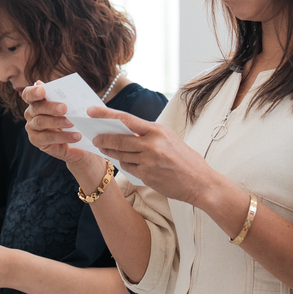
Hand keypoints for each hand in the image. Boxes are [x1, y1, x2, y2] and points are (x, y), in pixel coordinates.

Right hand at [21, 82, 106, 178]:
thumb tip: (63, 90)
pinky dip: (62, 139)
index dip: (33, 92)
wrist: (74, 138)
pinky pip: (48, 139)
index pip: (29, 94)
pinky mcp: (37, 141)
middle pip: (36, 108)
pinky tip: (75, 138)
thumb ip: (62, 97)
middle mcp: (31, 114)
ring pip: (41, 123)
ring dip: (58, 123)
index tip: (42, 91)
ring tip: (73, 124)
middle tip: (64, 108)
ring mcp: (32, 128)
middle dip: (50, 108)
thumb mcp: (67, 106)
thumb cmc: (69, 116)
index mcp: (36, 102)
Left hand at [86, 107, 221, 205]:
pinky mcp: (146, 175)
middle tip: (95, 137)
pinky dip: (123, 164)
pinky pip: (128, 168)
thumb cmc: (185, 159)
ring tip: (104, 148)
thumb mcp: (169, 138)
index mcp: (157, 130)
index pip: (126, 119)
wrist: (200, 182)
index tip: (92, 111)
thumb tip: (125, 130)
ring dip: (110, 152)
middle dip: (104, 138)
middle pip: (119, 139)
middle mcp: (152, 144)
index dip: (106, 114)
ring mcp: (148, 161)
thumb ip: (149, 134)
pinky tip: (123, 161)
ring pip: (121, 154)